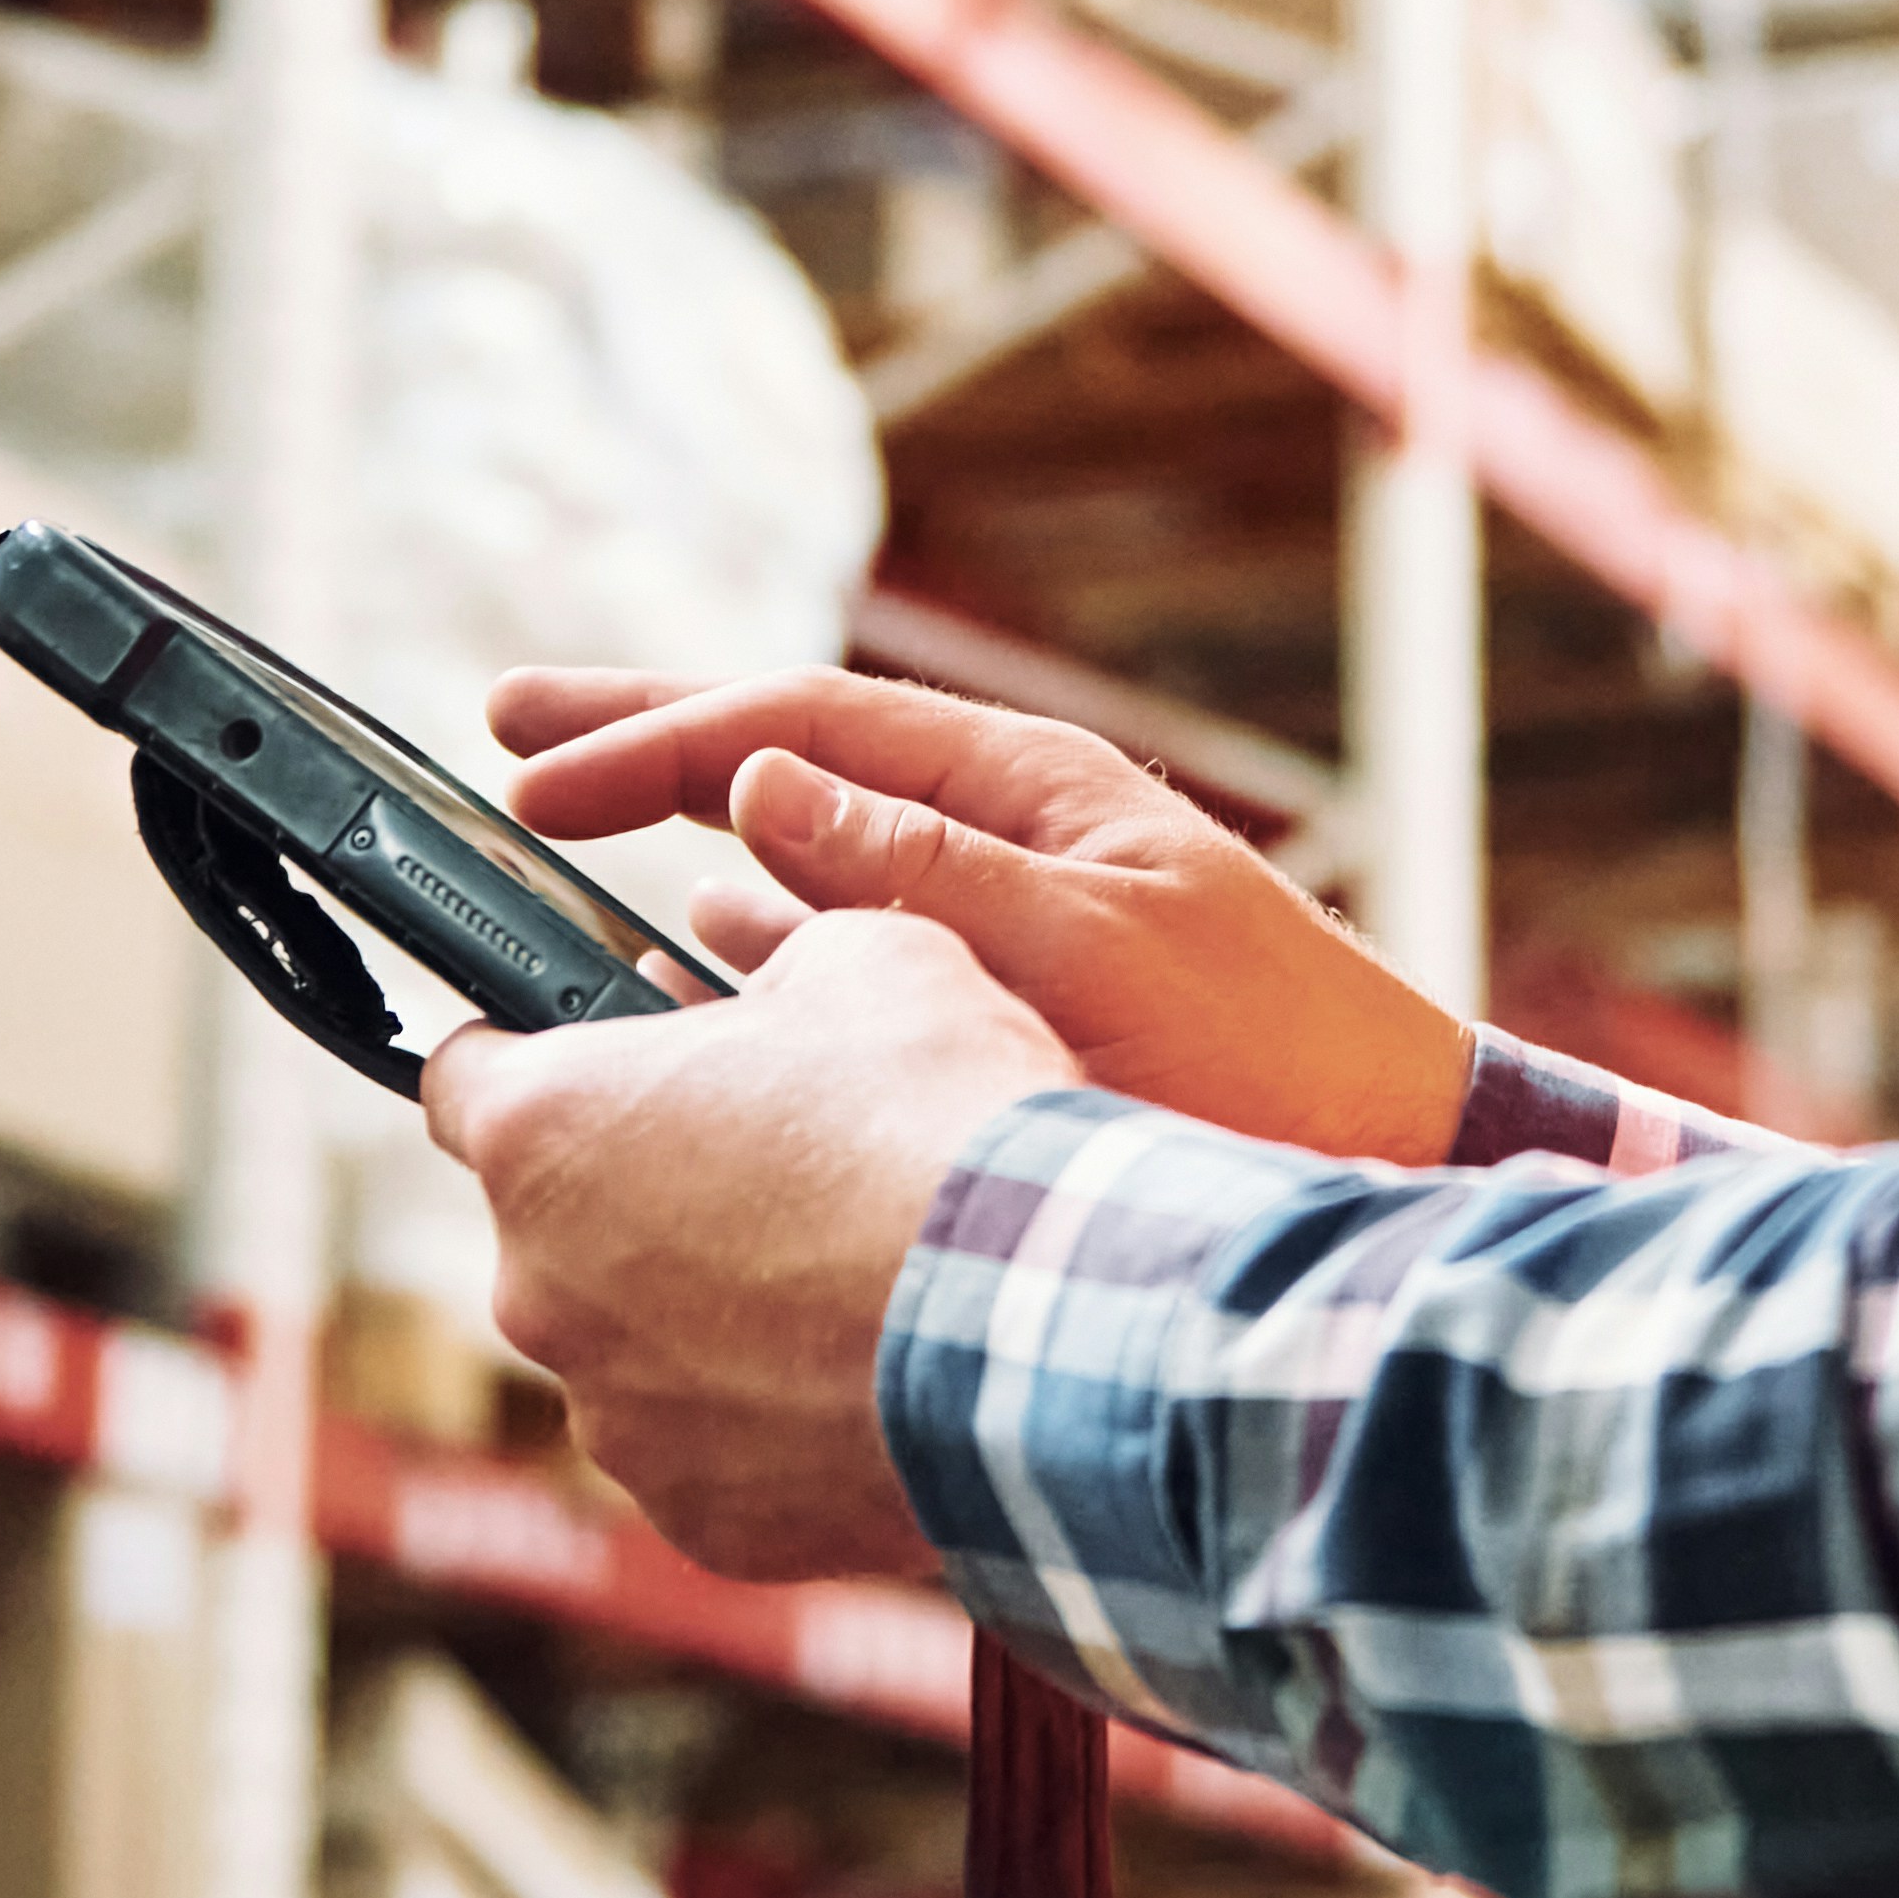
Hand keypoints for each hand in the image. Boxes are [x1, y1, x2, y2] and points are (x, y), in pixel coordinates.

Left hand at [422, 912, 1071, 1584]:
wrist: (1049, 1324)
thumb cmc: (941, 1125)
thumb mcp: (870, 960)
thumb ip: (778, 961)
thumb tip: (773, 974)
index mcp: (548, 1131)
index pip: (464, 1077)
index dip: (532, 1052)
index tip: (598, 1053)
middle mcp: (542, 1287)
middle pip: (563, 1222)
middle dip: (652, 1188)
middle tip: (778, 1159)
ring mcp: (615, 1418)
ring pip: (638, 1345)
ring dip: (712, 1309)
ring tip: (846, 1274)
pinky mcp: (697, 1519)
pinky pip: (714, 1448)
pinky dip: (771, 1415)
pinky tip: (867, 1369)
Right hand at [492, 668, 1472, 1168]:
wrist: (1387, 1170)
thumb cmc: (1272, 1060)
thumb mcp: (1090, 951)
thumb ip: (926, 872)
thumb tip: (759, 788)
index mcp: (1028, 790)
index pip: (808, 727)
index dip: (661, 736)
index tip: (538, 765)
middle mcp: (1006, 838)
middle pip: (792, 767)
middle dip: (650, 747)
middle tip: (510, 733)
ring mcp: (1003, 920)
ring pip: (811, 860)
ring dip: (686, 846)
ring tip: (568, 839)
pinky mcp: (1006, 1015)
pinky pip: (853, 957)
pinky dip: (759, 950)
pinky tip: (693, 960)